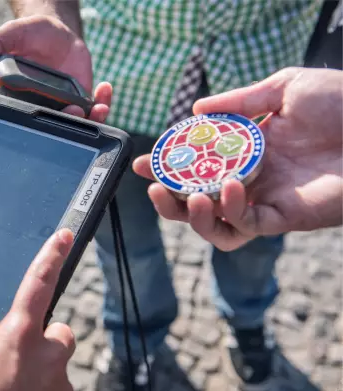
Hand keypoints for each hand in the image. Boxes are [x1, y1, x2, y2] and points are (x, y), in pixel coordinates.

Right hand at [0, 15, 111, 121]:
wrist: (54, 30)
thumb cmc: (26, 34)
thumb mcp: (7, 34)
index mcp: (17, 98)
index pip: (23, 118)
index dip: (35, 124)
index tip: (46, 116)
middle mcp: (39, 107)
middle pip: (53, 128)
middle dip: (67, 126)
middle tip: (74, 111)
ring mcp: (62, 106)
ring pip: (76, 125)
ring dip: (90, 121)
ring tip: (97, 107)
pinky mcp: (81, 100)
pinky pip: (93, 111)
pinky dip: (103, 104)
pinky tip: (105, 89)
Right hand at [0, 229, 75, 390]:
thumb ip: (1, 348)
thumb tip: (13, 350)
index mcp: (18, 338)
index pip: (38, 286)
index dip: (50, 257)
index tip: (64, 235)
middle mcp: (48, 357)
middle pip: (61, 334)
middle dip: (48, 342)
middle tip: (20, 363)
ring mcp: (61, 385)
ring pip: (57, 368)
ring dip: (41, 376)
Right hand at [133, 67, 342, 250]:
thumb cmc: (340, 103)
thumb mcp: (283, 89)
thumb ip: (240, 101)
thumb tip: (197, 109)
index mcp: (246, 151)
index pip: (196, 164)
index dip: (167, 165)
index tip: (143, 162)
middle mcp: (250, 180)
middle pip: (197, 203)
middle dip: (169, 200)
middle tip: (154, 186)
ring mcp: (265, 201)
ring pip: (216, 226)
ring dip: (191, 216)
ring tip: (183, 195)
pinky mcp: (283, 218)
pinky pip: (246, 225)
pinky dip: (230, 210)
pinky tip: (227, 186)